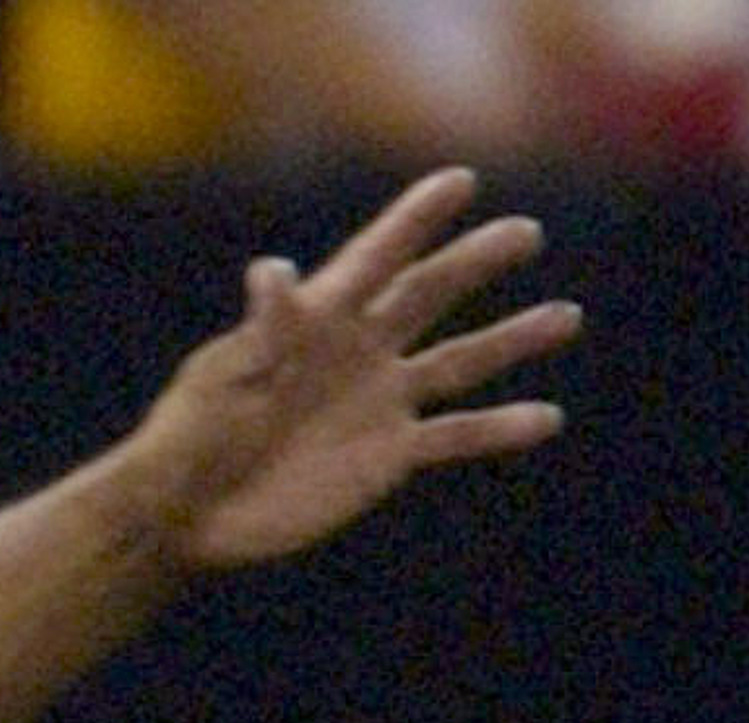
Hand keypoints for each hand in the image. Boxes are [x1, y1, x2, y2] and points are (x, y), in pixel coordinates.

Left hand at [138, 169, 581, 572]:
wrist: (183, 515)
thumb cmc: (186, 440)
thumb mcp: (220, 380)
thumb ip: (260, 330)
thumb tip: (273, 270)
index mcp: (313, 322)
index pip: (372, 259)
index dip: (413, 221)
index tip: (459, 181)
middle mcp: (355, 352)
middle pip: (427, 296)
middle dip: (474, 263)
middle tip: (525, 233)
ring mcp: (375, 403)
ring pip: (458, 362)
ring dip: (511, 340)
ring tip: (565, 316)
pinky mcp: (385, 457)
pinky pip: (454, 437)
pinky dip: (498, 429)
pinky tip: (546, 417)